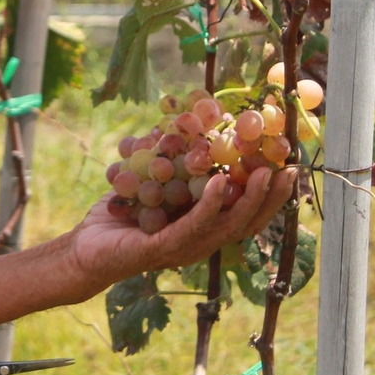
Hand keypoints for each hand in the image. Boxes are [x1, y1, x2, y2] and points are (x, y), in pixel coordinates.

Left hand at [65, 164, 295, 290]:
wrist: (85, 250)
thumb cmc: (120, 217)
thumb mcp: (153, 185)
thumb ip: (175, 164)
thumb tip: (190, 124)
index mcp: (203, 229)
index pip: (246, 214)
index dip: (270, 195)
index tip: (287, 167)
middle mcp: (201, 242)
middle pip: (247, 223)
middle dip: (271, 198)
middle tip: (288, 170)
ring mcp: (185, 248)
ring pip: (228, 226)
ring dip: (249, 199)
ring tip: (264, 173)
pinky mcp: (165, 248)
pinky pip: (194, 225)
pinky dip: (211, 203)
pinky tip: (221, 181)